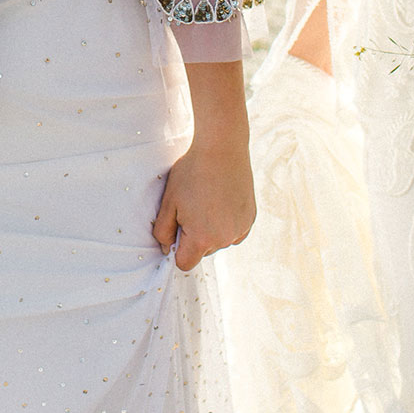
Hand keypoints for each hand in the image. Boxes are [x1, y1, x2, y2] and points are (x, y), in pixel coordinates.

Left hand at [152, 130, 256, 270]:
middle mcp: (224, 239)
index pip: (185, 263)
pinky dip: (227, 223)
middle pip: (203, 251)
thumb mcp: (169, 202)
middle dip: (195, 237)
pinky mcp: (250, 219)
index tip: (176, 229)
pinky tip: (222, 201)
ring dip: (212, 230)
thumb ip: (163, 231)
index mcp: (201, 238)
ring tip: (208, 200)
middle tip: (192, 206)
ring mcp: (240, 229)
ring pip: (219, 241)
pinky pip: (234, 232)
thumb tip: (167, 248)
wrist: (222, 148)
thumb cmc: (191, 174)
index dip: (177, 249)